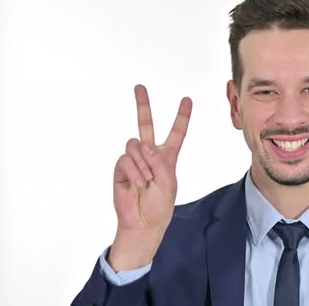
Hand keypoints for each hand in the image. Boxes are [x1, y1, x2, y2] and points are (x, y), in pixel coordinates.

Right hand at [108, 84, 191, 270]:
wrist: (143, 222)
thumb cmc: (160, 205)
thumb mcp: (169, 183)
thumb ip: (160, 162)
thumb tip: (145, 146)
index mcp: (167, 157)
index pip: (176, 133)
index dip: (181, 117)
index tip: (187, 99)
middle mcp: (150, 154)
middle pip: (146, 124)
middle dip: (143, 105)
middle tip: (139, 87)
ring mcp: (134, 160)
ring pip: (136, 145)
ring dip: (144, 164)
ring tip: (146, 181)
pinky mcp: (121, 168)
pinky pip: (126, 159)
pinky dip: (134, 171)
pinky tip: (138, 183)